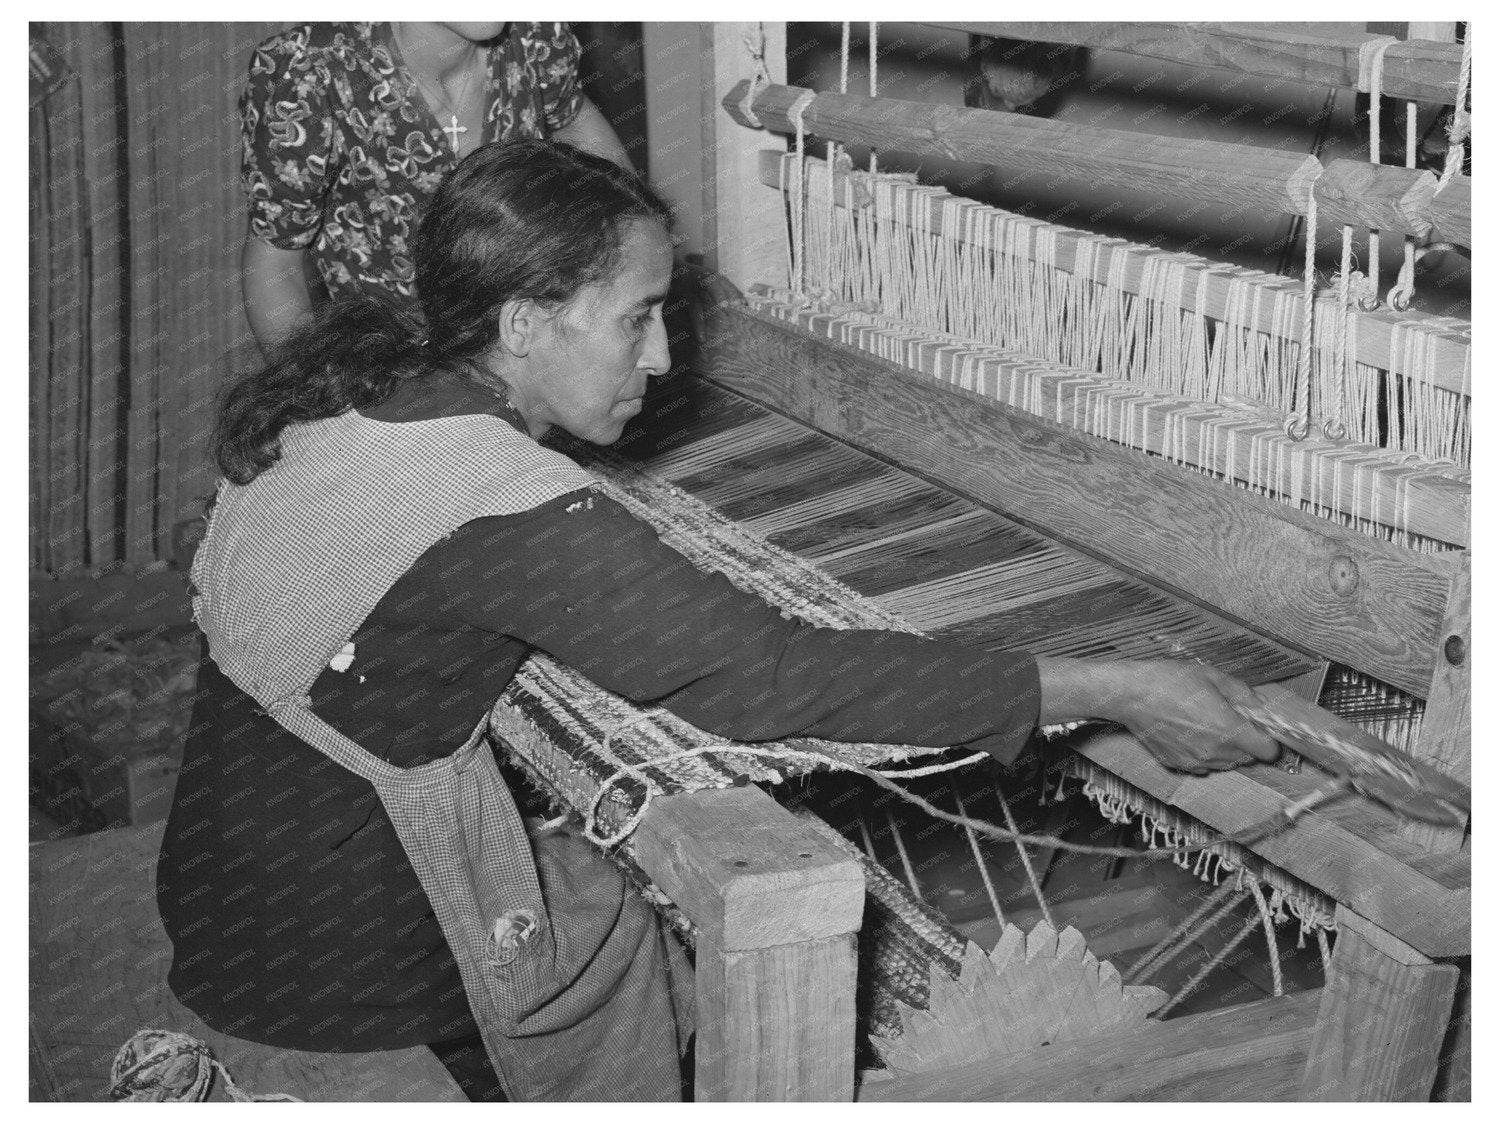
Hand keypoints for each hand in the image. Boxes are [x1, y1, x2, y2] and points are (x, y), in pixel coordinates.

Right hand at [1036, 656, 1279, 775]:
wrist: (1130, 695)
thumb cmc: (1169, 681)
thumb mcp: (1212, 676)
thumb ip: (1243, 693)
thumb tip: (1261, 705)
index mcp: (1229, 730)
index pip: (1268, 751)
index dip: (1268, 738)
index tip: (1258, 727)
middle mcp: (1215, 752)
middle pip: (1248, 758)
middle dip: (1245, 741)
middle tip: (1229, 718)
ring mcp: (1195, 762)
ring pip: (1225, 763)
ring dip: (1224, 749)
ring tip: (1205, 724)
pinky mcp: (1177, 765)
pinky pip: (1202, 766)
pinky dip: (1202, 753)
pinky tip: (1188, 732)